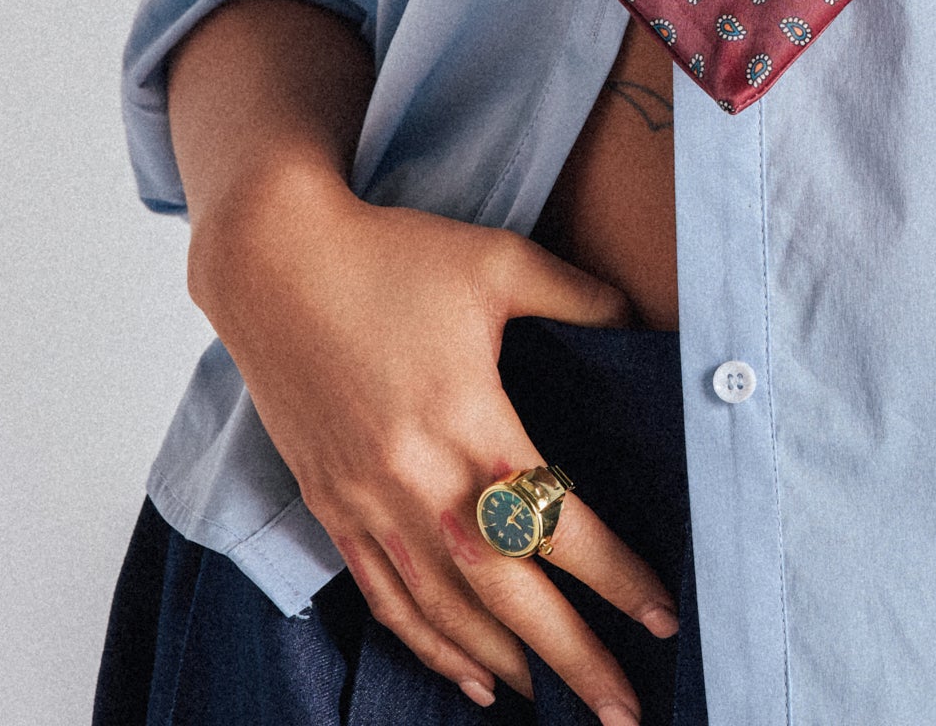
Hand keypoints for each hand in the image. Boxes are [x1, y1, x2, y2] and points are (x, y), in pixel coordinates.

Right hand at [188, 163, 677, 717]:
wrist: (272, 261)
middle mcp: (418, 482)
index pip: (557, 523)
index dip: (616, 576)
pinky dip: (431, 646)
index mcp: (470, 423)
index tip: (663, 614)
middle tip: (625, 708)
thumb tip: (643, 323)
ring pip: (446, 612)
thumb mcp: (498, 263)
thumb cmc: (392, 256)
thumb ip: (578, 297)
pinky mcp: (332, 508)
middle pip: (508, 595)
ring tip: (559, 700)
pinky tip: (470, 673)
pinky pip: (387, 599)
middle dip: (572, 657)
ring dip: (506, 663)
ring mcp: (368, 503)